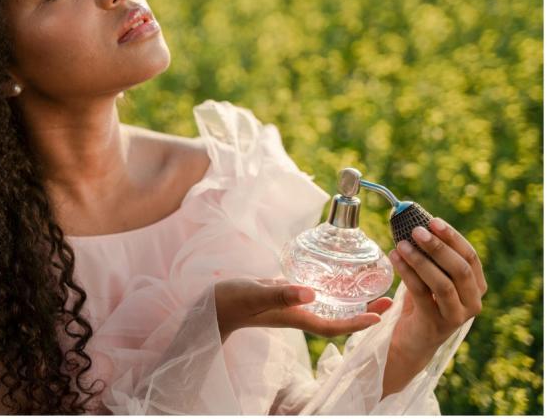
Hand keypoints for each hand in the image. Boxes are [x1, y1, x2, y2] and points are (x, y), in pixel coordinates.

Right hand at [215, 277, 392, 341]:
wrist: (212, 304)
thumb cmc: (232, 301)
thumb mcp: (256, 293)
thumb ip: (282, 293)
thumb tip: (310, 293)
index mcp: (296, 317)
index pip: (334, 326)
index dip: (358, 323)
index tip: (381, 317)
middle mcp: (299, 313)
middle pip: (338, 318)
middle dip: (364, 312)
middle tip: (389, 299)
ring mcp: (293, 305)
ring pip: (330, 307)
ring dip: (351, 300)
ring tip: (371, 287)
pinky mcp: (285, 294)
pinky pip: (316, 295)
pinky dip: (331, 288)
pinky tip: (335, 276)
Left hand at [388, 217, 487, 358]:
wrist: (412, 340)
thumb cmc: (423, 302)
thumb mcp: (431, 277)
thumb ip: (431, 256)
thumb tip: (415, 222)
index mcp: (477, 286)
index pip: (470, 257)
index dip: (452, 237)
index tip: (433, 221)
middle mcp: (473, 302)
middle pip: (460, 269)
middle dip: (438, 247)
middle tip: (416, 230)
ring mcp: (457, 315)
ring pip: (443, 283)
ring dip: (421, 260)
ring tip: (401, 244)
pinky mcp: (436, 324)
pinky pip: (421, 293)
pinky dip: (406, 273)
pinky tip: (394, 258)